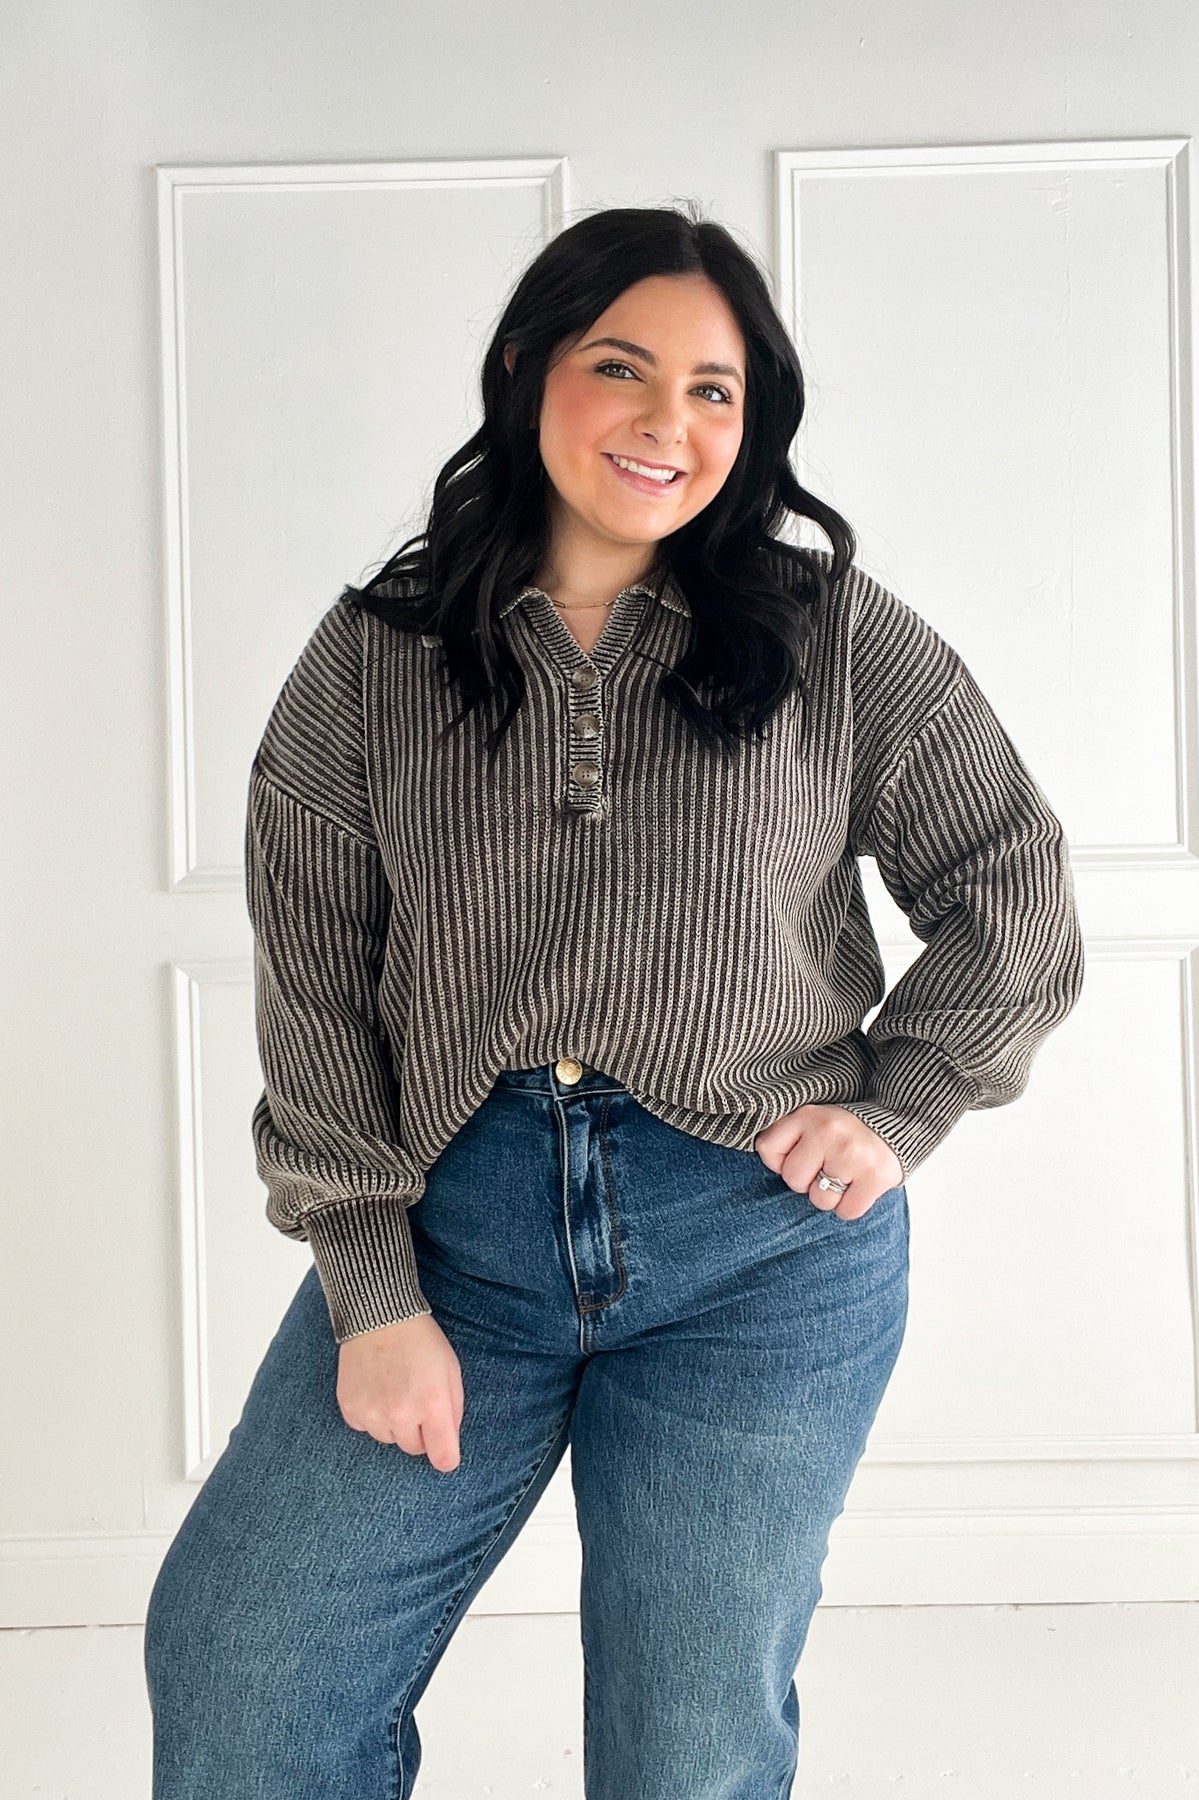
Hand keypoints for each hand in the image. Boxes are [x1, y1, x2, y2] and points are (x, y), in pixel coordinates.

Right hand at [336, 1312, 463, 1471]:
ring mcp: (373, 1413)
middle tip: (416, 1400)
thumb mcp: (451, 1371)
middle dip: (419, 1431)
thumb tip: (447, 1448)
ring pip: (388, 1438)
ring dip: (394, 1423)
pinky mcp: (350, 1408)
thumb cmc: (421, 1343)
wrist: (379, 1316)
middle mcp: (401, 1414)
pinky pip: (365, 1427)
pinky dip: (371, 1415)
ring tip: (394, 1389)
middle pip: (414, 1448)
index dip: (446, 1456)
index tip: (445, 1452)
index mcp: (432, 1404)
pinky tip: (375, 1388)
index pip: (443, 1458)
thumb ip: (453, 1413)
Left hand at [753, 1104, 903, 1220]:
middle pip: (793, 1179)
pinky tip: (860, 1185)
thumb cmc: (846, 1131)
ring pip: (820, 1200)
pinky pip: (846, 1211)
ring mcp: (852, 1154)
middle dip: (808, 1181)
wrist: (897, 1123)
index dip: (780, 1161)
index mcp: (808, 1115)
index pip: (767, 1149)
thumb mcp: (814, 1120)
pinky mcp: (875, 1175)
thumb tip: (770, 1166)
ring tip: (846, 1175)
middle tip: (828, 1167)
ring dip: (832, 1195)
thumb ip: (789, 1137)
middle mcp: (828, 1131)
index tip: (800, 1156)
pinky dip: (852, 1205)